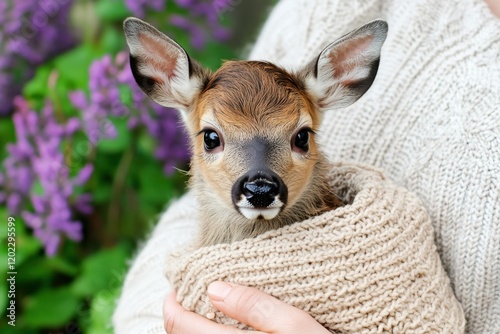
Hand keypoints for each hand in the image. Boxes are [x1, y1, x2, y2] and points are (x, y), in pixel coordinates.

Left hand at [164, 281, 329, 333]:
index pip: (180, 325)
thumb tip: (215, 289)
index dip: (171, 302)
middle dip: (180, 313)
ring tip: (207, 306)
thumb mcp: (297, 326)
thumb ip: (254, 306)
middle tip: (191, 291)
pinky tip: (226, 325)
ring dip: (194, 327)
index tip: (177, 283)